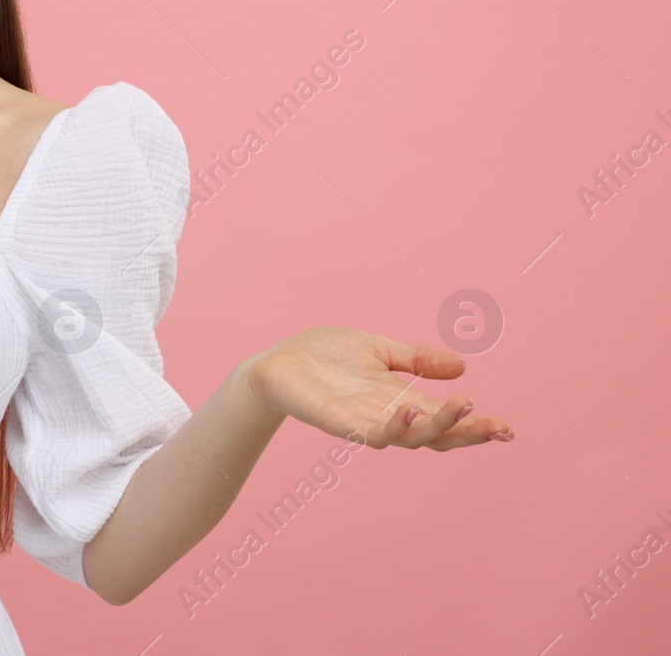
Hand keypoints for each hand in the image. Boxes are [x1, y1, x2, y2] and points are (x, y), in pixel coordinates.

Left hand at [246, 327, 514, 450]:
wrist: (278, 362)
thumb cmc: (325, 356)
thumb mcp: (380, 350)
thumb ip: (417, 359)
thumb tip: (462, 367)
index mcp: (402, 401)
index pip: (446, 421)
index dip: (477, 427)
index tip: (509, 429)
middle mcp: (388, 417)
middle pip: (437, 436)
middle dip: (469, 433)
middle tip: (499, 427)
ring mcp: (365, 423)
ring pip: (410, 437)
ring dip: (438, 425)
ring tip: (464, 406)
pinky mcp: (339, 423)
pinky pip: (370, 432)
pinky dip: (393, 425)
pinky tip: (408, 410)